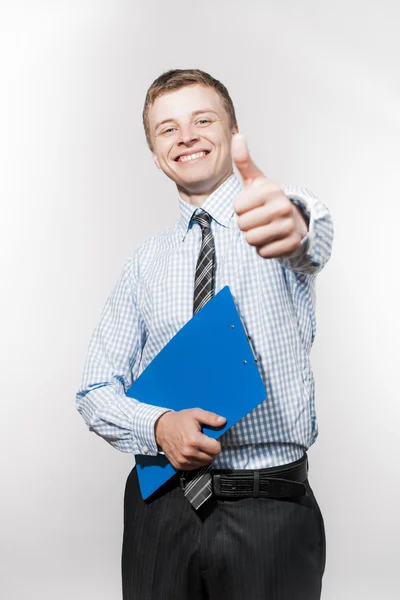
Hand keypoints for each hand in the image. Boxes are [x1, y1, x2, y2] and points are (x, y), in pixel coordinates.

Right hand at [154, 408, 225, 469]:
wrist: (161, 428)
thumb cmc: (179, 420)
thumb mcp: (196, 414)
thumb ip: (210, 418)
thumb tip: (223, 421)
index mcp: (194, 440)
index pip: (216, 449)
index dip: (216, 443)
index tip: (211, 438)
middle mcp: (188, 453)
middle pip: (211, 458)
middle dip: (211, 450)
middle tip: (205, 441)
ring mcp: (183, 460)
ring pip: (204, 464)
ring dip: (204, 456)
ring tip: (198, 446)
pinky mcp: (179, 465)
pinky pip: (194, 467)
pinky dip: (196, 461)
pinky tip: (192, 451)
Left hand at [232, 134, 307, 258]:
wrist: (294, 221)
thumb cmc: (268, 201)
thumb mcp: (256, 180)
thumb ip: (244, 161)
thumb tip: (237, 135)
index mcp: (271, 189)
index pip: (237, 207)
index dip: (240, 209)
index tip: (252, 205)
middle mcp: (282, 206)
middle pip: (242, 225)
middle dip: (246, 225)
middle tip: (258, 219)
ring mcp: (289, 226)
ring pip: (251, 240)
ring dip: (254, 238)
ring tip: (264, 228)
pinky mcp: (292, 244)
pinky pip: (263, 252)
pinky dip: (264, 249)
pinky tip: (272, 239)